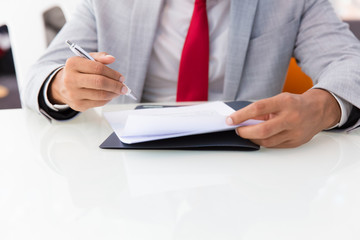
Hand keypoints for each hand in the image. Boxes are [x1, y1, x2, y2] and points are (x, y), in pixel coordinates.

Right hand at [48, 52, 127, 111]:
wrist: (62, 86)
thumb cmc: (78, 71)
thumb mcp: (86, 60)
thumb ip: (100, 57)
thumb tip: (112, 59)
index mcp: (73, 64)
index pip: (98, 68)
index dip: (113, 73)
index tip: (121, 77)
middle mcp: (71, 79)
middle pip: (100, 83)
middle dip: (116, 85)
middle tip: (124, 87)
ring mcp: (73, 94)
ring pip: (101, 95)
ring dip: (114, 93)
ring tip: (119, 91)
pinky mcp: (78, 105)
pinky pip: (99, 103)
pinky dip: (108, 99)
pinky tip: (111, 95)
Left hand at [226, 89, 340, 147]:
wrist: (319, 110)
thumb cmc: (295, 104)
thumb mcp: (279, 100)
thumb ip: (262, 110)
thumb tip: (241, 119)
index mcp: (284, 102)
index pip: (258, 108)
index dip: (241, 115)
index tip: (230, 120)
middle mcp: (291, 117)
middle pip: (262, 130)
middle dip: (245, 132)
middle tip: (237, 130)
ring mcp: (295, 132)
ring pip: (267, 141)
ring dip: (252, 139)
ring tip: (247, 133)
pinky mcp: (296, 142)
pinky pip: (274, 146)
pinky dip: (264, 142)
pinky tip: (260, 138)